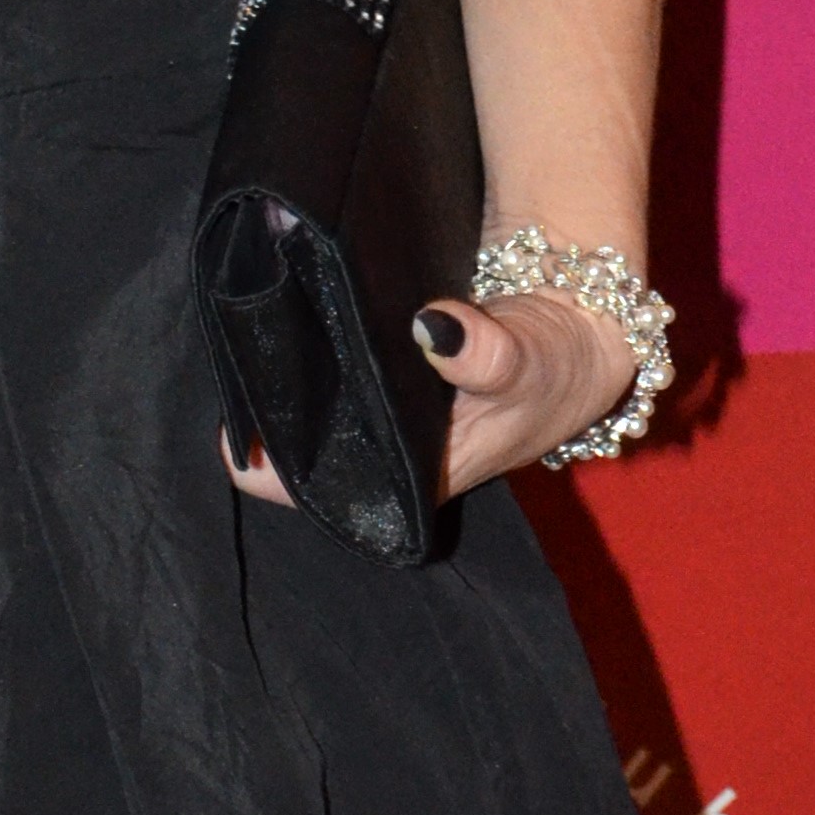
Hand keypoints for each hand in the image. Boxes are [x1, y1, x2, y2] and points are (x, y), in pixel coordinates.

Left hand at [225, 284, 636, 512]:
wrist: (578, 327)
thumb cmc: (553, 365)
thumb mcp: (529, 360)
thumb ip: (486, 353)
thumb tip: (435, 329)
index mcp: (415, 480)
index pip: (325, 497)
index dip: (276, 472)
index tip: (241, 429)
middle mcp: (388, 457)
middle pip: (305, 452)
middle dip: (268, 417)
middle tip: (236, 361)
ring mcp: (381, 420)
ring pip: (310, 413)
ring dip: (282, 381)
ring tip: (246, 335)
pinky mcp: (378, 378)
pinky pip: (327, 375)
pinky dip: (306, 352)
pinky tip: (277, 318)